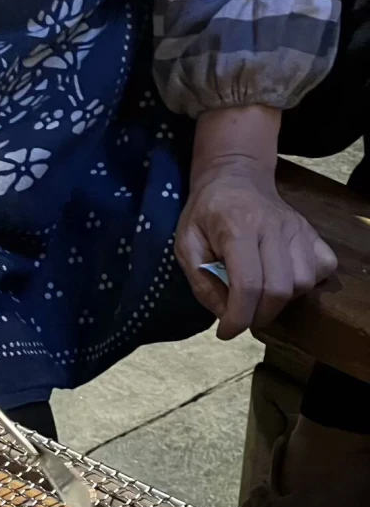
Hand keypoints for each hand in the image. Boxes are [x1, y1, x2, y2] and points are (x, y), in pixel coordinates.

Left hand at [175, 107, 336, 339]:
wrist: (236, 176)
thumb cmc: (206, 212)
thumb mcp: (185, 244)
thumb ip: (200, 281)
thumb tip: (223, 313)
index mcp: (238, 228)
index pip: (248, 285)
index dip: (237, 318)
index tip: (225, 331)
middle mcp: (274, 227)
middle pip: (279, 290)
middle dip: (258, 316)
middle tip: (241, 317)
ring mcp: (298, 228)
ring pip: (303, 283)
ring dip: (280, 302)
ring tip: (259, 296)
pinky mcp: (312, 231)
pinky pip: (322, 268)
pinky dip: (306, 284)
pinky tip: (283, 280)